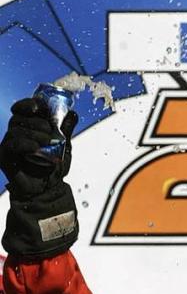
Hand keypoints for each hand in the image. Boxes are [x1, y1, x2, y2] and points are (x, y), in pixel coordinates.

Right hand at [1, 98, 78, 261]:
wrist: (47, 189)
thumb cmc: (53, 167)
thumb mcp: (64, 145)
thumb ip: (66, 129)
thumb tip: (72, 113)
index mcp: (28, 128)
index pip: (22, 109)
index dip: (29, 104)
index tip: (39, 106)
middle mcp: (15, 134)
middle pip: (19, 118)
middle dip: (36, 120)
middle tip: (50, 130)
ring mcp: (9, 145)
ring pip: (15, 130)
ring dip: (33, 133)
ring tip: (48, 141)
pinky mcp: (4, 158)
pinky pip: (10, 145)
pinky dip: (23, 143)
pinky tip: (35, 147)